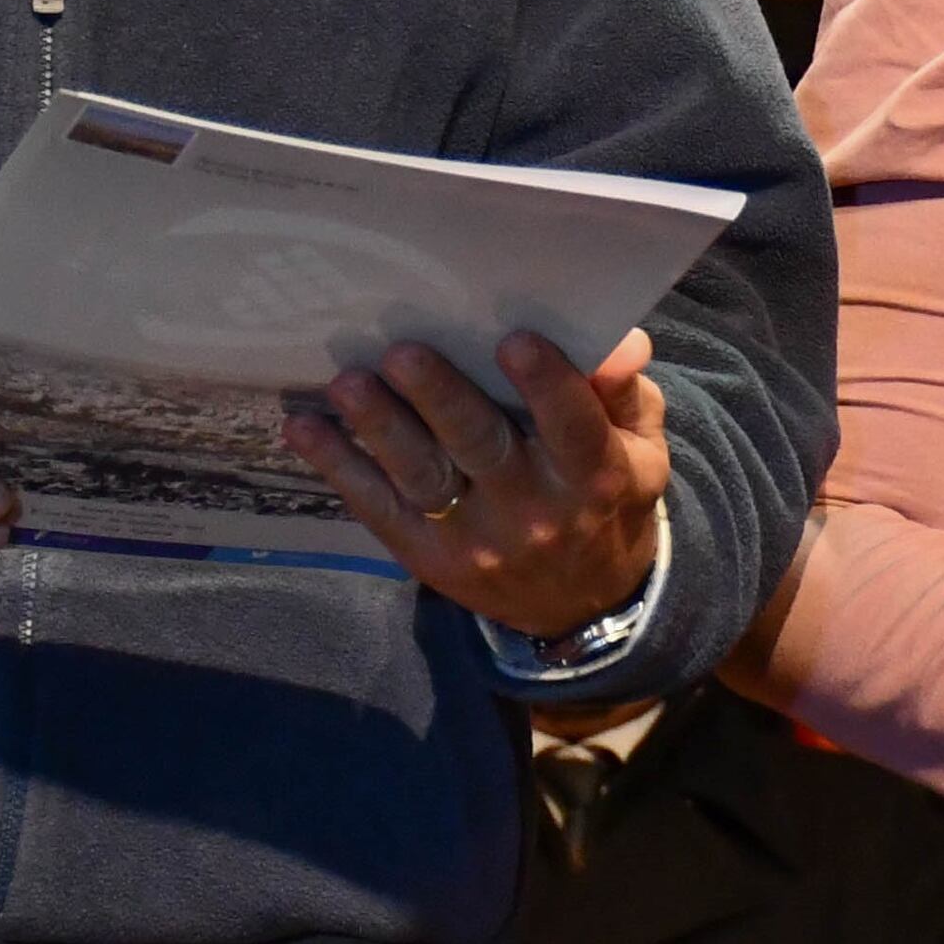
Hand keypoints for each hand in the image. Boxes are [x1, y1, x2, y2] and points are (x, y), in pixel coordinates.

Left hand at [286, 332, 669, 642]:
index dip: (546, 385)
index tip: (513, 339)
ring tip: (347, 384)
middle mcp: (534, 512)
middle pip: (482, 447)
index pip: (574, 429)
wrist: (583, 604)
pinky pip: (379, 509)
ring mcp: (476, 540)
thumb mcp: (639, 446)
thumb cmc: (607, 496)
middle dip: (440, 397)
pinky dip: (338, 468)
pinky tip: (304, 428)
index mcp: (594, 476)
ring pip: (423, 478)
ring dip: (380, 428)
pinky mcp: (428, 558)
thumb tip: (620, 342)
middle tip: (401, 352)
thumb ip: (624, 390)